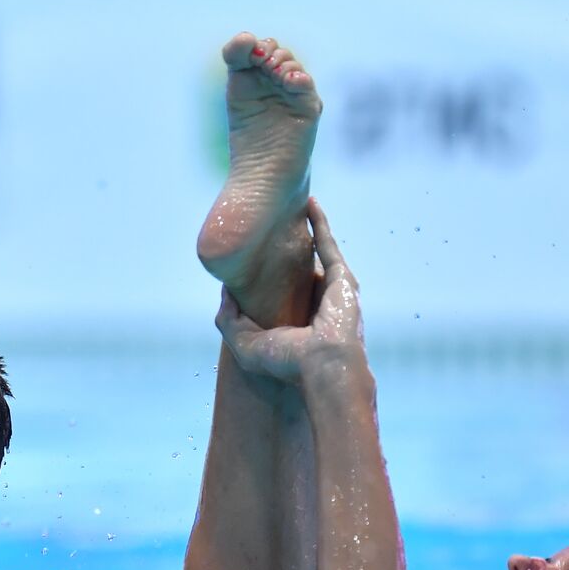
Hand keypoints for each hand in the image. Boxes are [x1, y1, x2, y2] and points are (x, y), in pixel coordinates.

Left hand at [215, 197, 363, 383]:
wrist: (324, 367)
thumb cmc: (288, 363)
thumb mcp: (245, 345)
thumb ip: (230, 321)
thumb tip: (224, 293)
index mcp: (297, 324)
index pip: (281, 295)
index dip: (266, 277)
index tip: (250, 259)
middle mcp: (317, 307)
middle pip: (299, 269)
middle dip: (286, 249)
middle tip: (270, 227)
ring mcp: (333, 292)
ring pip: (316, 252)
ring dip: (305, 229)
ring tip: (289, 207)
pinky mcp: (344, 279)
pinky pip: (328, 244)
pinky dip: (320, 223)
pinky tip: (308, 203)